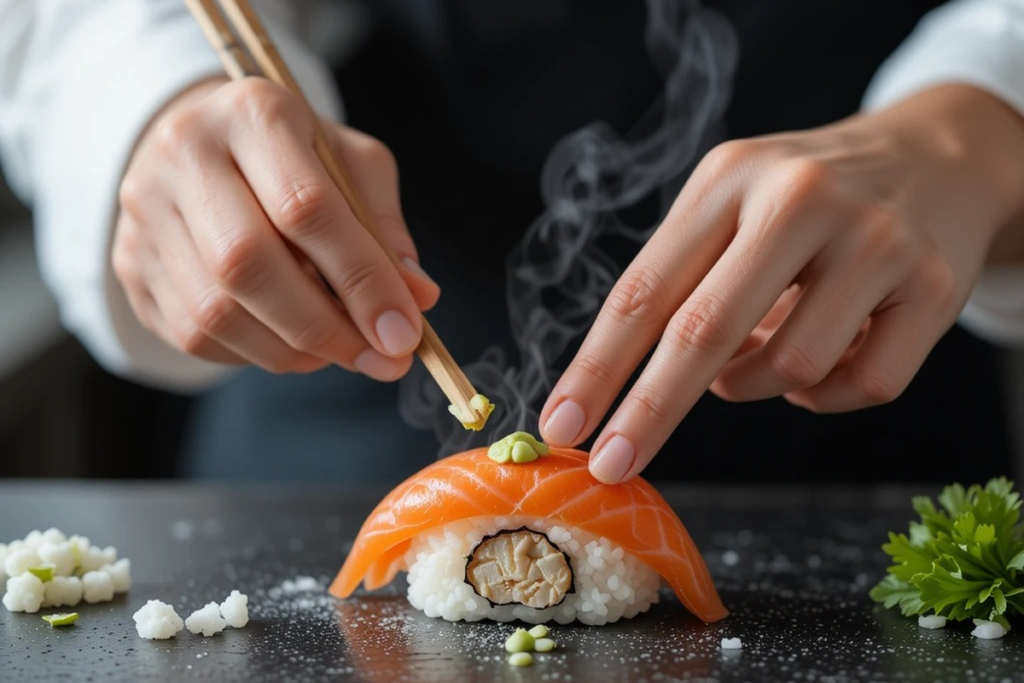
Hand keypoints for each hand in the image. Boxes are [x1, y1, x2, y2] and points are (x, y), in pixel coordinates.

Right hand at [113, 77, 438, 379]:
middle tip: (381, 360)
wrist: (209, 144)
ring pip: (216, 312)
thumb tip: (417, 298)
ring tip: (342, 353)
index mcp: (252, 113)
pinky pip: (194, 335)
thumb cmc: (296, 156)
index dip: (362, 280)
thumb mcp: (351, 166)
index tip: (404, 332)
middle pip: (248, 264)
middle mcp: (183, 154)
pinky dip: (256, 355)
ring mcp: (144, 212)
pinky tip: (294, 345)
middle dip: (326, 329)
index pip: (307, 207)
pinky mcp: (130, 265)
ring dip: (293, 352)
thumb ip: (385, 228)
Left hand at [540, 84, 1023, 482]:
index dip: (597, 366)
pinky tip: (832, 350)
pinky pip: (861, 388)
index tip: (562, 424)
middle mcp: (801, 198)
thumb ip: (684, 280)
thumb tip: (639, 389)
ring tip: (765, 350)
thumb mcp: (733, 202)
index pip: (644, 288)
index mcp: (730, 177)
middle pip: (704, 330)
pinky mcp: (933, 288)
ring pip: (787, 370)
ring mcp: (874, 242)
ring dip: (756, 385)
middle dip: (648, 410)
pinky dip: (828, 394)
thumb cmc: (807, 197)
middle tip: (610, 465)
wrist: (939, 157)